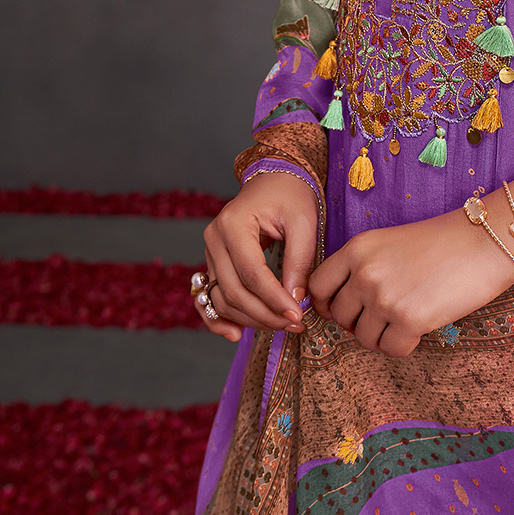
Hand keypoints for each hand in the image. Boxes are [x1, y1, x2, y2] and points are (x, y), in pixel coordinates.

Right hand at [199, 172, 320, 342]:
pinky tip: (236, 335)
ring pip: (223, 299)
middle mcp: (214, 239)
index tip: (298, 316)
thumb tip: (294, 299)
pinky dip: (218, 319)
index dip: (274, 299)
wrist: (275, 180)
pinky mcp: (213, 263)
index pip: (252, 273)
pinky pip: (210, 297)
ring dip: (250, 320)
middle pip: (234, 291)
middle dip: (265, 314)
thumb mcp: (303, 221)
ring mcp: (210, 252)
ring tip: (282, 326)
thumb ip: (299, 260)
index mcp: (233, 224)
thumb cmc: (291, 195)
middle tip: (295, 325)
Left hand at [309, 200, 513, 357]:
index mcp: (358, 249)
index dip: (327, 303)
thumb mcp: (392, 242)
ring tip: (405, 321)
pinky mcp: (409, 320)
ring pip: (363, 337)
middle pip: (340, 316)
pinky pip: (391, 350)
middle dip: (359, 321)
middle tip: (384, 316)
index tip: (345, 308)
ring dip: (382, 336)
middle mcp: (365, 272)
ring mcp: (385, 297)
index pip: (317, 287)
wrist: (487, 239)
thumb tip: (347, 305)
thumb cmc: (445, 240)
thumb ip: (365, 267)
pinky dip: (403, 345)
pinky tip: (419, 328)